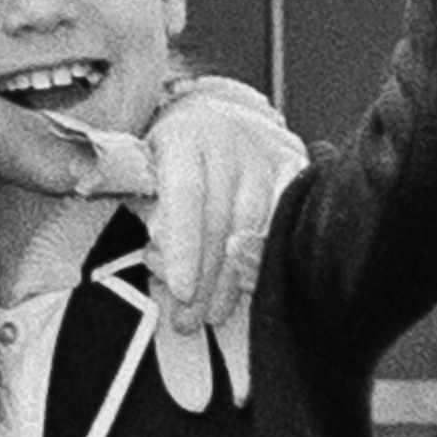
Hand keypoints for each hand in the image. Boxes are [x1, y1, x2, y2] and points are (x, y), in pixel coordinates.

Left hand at [82, 74, 300, 407]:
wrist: (218, 116)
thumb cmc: (169, 154)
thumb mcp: (142, 165)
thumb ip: (140, 201)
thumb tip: (153, 246)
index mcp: (185, 135)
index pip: (186, 193)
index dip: (183, 245)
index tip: (178, 290)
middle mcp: (231, 140)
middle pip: (222, 220)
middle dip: (204, 279)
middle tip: (187, 321)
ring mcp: (268, 153)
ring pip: (256, 228)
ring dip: (233, 280)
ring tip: (211, 315)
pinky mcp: (296, 169)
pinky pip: (285, 224)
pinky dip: (267, 260)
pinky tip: (253, 287)